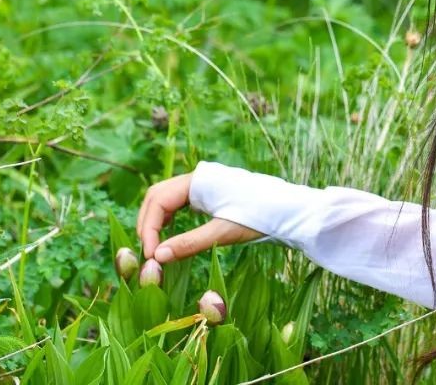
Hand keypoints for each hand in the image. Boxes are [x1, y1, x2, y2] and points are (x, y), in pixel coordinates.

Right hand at [136, 172, 263, 263]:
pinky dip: (167, 217)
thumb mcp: (223, 233)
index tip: (151, 256)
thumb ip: (189, 244)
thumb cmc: (259, 217)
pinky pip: (178, 201)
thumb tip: (158, 257)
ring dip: (155, 220)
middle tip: (149, 253)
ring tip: (155, 246)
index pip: (158, 201)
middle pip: (156, 196)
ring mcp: (201, 184)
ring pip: (164, 198)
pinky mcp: (208, 193)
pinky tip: (168, 233)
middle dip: (148, 223)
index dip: (149, 229)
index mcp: (197, 180)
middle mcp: (196, 178)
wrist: (287, 209)